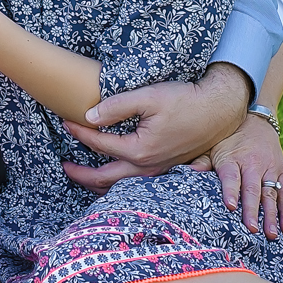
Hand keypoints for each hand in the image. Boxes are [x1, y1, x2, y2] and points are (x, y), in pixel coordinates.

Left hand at [59, 64, 247, 193]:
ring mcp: (158, 170)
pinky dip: (118, 181)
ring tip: (83, 175)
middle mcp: (147, 167)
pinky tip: (113, 172)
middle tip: (64, 166)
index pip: (99, 144)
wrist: (219, 109)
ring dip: (99, 182)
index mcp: (140, 150)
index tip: (65, 121)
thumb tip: (89, 116)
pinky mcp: (166, 167)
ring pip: (121, 185)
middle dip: (81, 175)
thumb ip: (116, 106)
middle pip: (105, 179)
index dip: (79, 132)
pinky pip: (135, 182)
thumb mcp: (148, 96)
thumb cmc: (186, 100)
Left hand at [194, 114, 282, 239]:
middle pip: (252, 189)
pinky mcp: (281, 172)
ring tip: (271, 234)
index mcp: (232, 159)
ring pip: (271, 194)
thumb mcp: (215, 146)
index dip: (231, 191)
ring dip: (272, 215)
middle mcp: (252, 164)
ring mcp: (269, 169)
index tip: (230, 206)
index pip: (231, 177)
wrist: (257, 120)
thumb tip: (188, 173)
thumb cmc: (230, 139)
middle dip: (252, 209)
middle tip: (251, 228)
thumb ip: (203, 162)